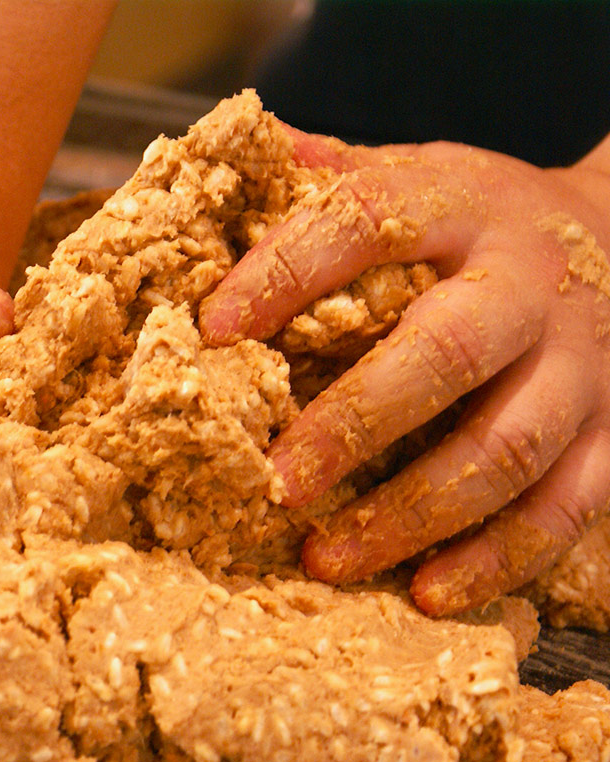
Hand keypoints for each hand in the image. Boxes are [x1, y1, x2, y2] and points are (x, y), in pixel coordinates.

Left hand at [201, 130, 609, 614]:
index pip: (363, 224)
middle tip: (276, 478)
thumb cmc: (476, 219)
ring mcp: (581, 365)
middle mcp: (526, 285)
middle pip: (446, 354)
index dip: (284, 272)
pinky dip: (497, 559)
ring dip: (414, 513)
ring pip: (506, 449)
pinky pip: (563, 509)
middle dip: (356, 422)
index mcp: (460, 206)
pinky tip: (428, 592)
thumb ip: (331, 174)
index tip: (211, 327)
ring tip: (328, 555)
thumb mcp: (415, 171)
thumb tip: (235, 147)